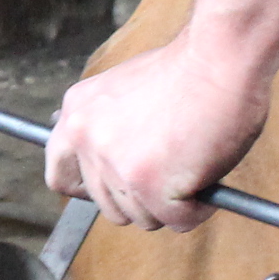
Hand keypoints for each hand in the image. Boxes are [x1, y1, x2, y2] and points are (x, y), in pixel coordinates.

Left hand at [44, 35, 272, 231]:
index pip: (59, 175)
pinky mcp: (150, 186)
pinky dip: (198, 208)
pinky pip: (177, 221)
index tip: (114, 189)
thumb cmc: (187, 70)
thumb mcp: (123, 92)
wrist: (219, 58)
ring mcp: (117, 166)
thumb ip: (108, 127)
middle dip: (142, 199)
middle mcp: (88, 141)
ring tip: (191, 165)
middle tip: (170, 173)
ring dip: (171, 204)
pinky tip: (207, 177)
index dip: (89, 190)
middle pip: (108, 206)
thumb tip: (112, 164)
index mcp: (77, 115)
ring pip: (143, 218)